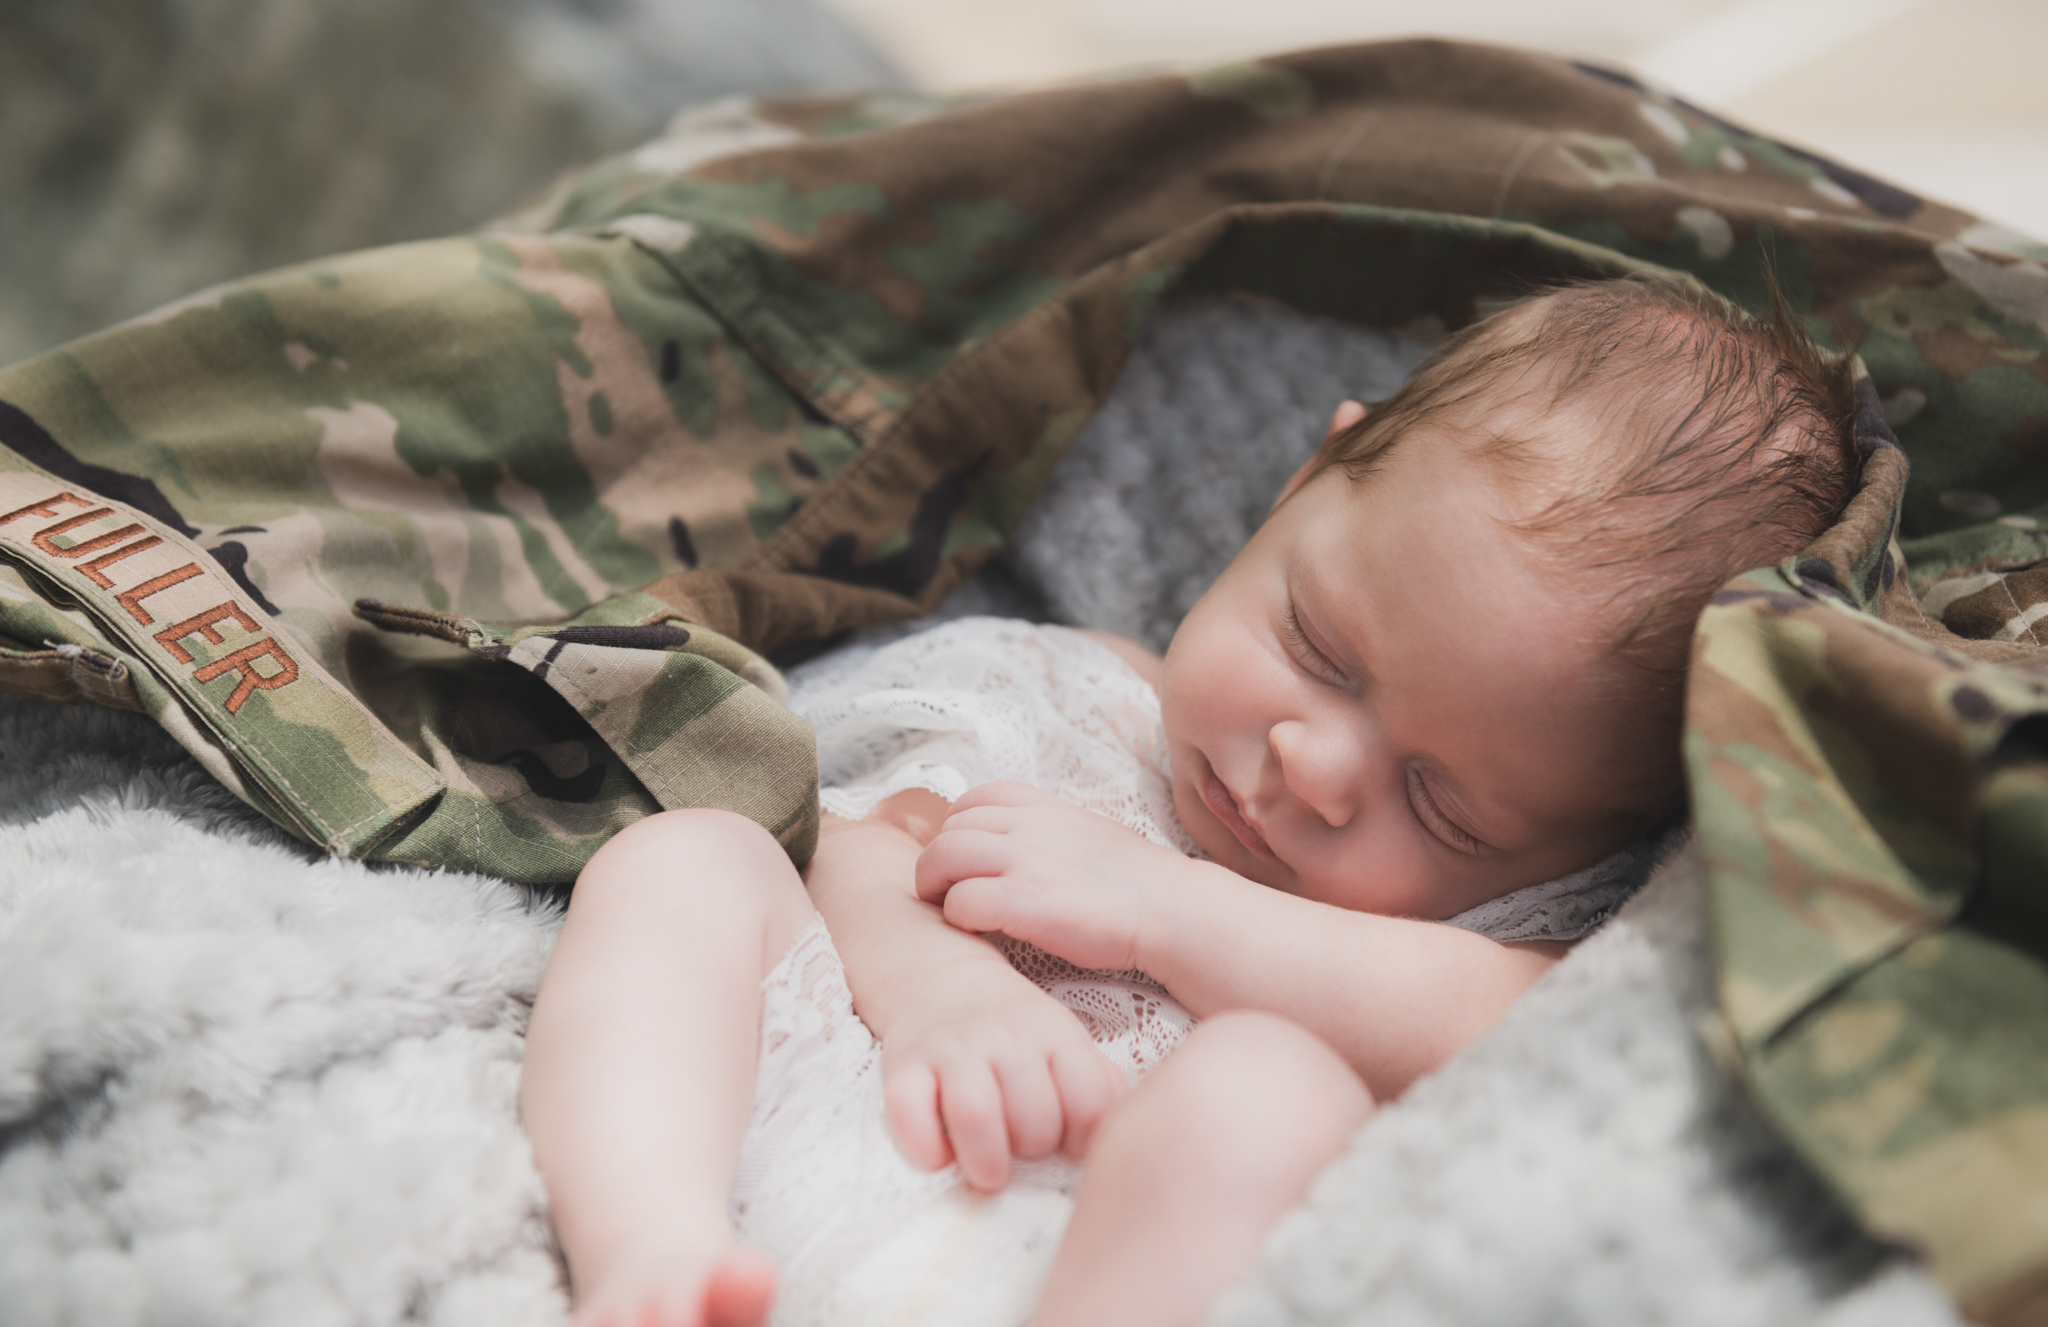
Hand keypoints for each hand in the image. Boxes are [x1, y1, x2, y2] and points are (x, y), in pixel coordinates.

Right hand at [879, 951, 1125, 1192]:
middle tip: (1022, 1152)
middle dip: (1032, 1152)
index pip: (1091, 1105)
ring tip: (989, 1173)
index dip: (1085, 1142)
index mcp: (1055, 1035)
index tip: (1068, 1148)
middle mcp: (1006, 1038)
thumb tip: (1117, 1142)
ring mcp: (952, 1049)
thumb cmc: (1013, 1025)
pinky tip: (938, 1157)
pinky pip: (908, 1110)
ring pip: (976, 1114)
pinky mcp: (903, 1063)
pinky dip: (924, 1146)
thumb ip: (1097, 1084)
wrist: (939, 970)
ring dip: (986, 1162)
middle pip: (1035, 1119)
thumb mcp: (1065, 1040)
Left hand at [914, 782, 1193, 972]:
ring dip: (935, 886)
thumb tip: (1015, 843)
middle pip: (949, 829)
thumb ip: (1046, 830)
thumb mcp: (1087, 831)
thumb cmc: (1135, 880)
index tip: (963, 856)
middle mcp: (1027, 826)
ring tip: (948, 909)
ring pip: (942, 857)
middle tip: (945, 890)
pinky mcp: (1023, 903)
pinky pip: (960, 902)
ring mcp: (1023, 861)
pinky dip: (957, 917)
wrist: (1169, 908)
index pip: (974, 798)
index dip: (956, 826)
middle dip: (938, 861)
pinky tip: (976, 930)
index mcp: (1043, 806)